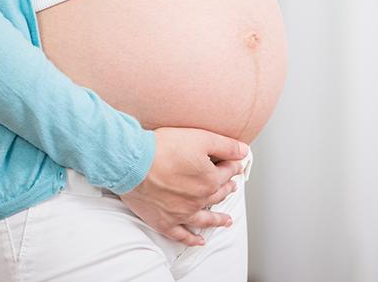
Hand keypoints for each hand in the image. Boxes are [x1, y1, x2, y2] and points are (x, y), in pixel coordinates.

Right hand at [119, 127, 248, 245]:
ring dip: (217, 220)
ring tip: (226, 221)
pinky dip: (191, 240)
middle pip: (218, 194)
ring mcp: (182, 213)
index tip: (235, 164)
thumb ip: (225, 145)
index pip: (227, 172)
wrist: (133, 163)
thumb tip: (244, 151)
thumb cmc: (163, 148)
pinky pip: (181, 235)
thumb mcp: (200, 137)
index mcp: (210, 180)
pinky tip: (198, 241)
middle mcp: (199, 199)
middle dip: (227, 189)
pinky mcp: (164, 222)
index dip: (232, 165)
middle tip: (232, 186)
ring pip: (205, 219)